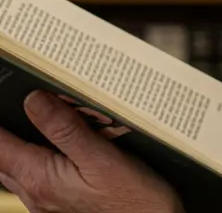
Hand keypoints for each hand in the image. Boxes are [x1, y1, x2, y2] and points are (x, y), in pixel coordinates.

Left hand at [0, 91, 181, 212]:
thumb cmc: (134, 199)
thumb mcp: (103, 157)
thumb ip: (65, 129)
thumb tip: (33, 101)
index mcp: (41, 179)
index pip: (1, 145)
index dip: (1, 118)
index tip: (9, 92)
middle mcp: (36, 195)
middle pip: (4, 157)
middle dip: (10, 129)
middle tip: (31, 101)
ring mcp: (45, 204)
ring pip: (18, 168)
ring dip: (24, 142)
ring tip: (46, 119)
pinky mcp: (59, 206)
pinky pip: (35, 177)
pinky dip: (39, 156)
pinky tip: (61, 145)